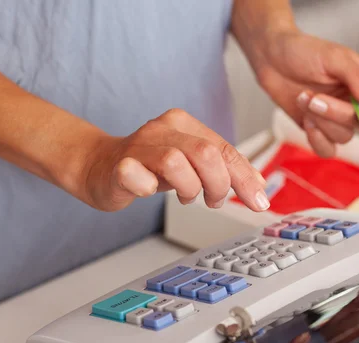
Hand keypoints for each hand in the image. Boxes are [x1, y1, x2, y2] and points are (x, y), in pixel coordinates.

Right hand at [82, 109, 267, 211]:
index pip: (224, 149)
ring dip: (189, 188)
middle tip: (213, 200)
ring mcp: (138, 147)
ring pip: (175, 162)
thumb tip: (259, 185)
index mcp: (184, 124)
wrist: (99, 166)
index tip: (259, 201)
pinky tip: (150, 191)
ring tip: (186, 196)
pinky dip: (147, 187)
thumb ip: (223, 169)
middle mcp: (162, 130)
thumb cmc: (149, 166)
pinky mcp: (118, 166)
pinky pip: (135, 174)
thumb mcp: (192, 164)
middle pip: (206, 153)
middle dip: (219, 184)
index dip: (245, 177)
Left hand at [251, 31, 358, 157]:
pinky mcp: (320, 130)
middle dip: (337, 114)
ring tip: (304, 99)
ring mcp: (338, 119)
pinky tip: (306, 121)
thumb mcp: (334, 57)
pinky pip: (327, 149)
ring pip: (343, 137)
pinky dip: (316, 139)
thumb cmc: (304, 51)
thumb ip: (358, 79)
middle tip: (315, 98)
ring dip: (321, 121)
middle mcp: (356, 103)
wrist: (271, 58)